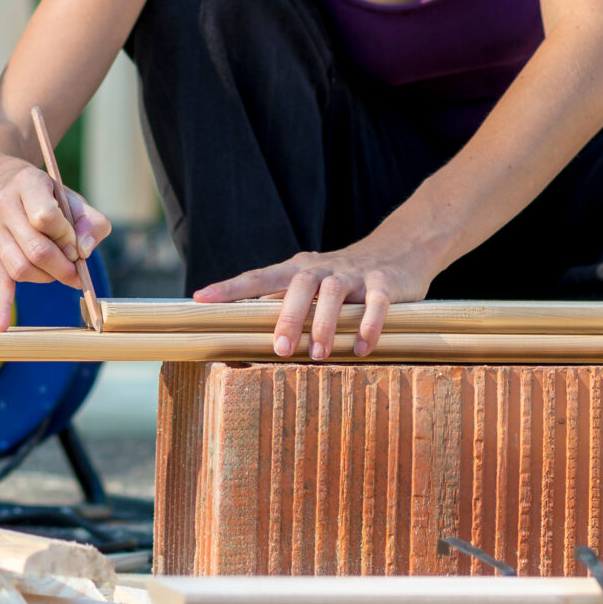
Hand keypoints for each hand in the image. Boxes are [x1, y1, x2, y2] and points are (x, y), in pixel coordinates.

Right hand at [0, 161, 110, 329]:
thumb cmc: (42, 196)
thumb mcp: (69, 197)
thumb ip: (90, 220)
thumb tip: (85, 250)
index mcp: (26, 183)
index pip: (46, 218)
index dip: (67, 237)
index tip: (76, 245)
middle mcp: (2, 205)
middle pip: (35, 250)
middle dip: (62, 267)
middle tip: (75, 271)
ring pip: (21, 269)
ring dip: (47, 278)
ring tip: (58, 272)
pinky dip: (0, 306)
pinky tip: (1, 327)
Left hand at [194, 237, 435, 360]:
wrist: (401, 248)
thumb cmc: (344, 276)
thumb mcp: (312, 283)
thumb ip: (284, 302)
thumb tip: (245, 326)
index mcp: (299, 270)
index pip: (259, 276)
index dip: (230, 287)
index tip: (201, 299)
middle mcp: (323, 268)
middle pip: (299, 285)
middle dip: (288, 317)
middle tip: (282, 349)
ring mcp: (355, 274)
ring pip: (334, 293)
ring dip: (325, 324)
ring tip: (320, 355)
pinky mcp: (384, 283)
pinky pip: (376, 303)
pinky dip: (370, 325)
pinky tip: (363, 348)